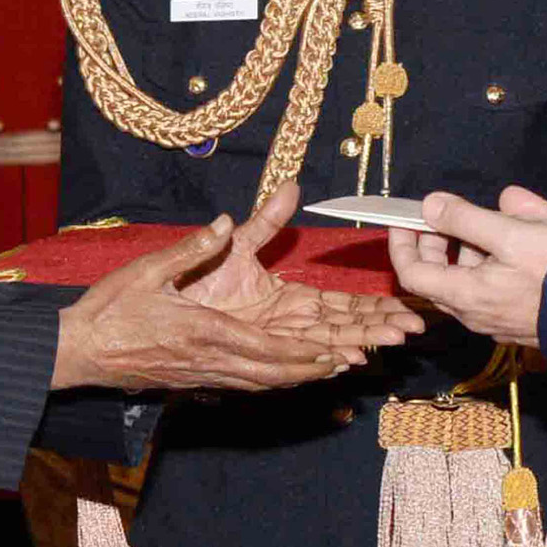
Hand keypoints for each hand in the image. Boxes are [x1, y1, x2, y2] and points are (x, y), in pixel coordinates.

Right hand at [52, 192, 420, 392]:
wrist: (77, 351)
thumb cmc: (110, 308)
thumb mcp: (148, 269)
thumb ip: (192, 247)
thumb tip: (224, 220)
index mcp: (204, 332)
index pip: (266, 347)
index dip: (305, 353)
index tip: (337, 350)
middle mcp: (210, 359)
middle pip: (273, 372)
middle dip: (315, 369)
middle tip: (352, 363)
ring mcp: (202, 374)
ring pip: (261, 382)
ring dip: (298, 377)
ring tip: (332, 370)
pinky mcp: (193, 380)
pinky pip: (242, 383)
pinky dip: (271, 381)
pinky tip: (285, 376)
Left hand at [176, 182, 424, 352]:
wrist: (132, 315)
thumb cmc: (183, 282)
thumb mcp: (234, 245)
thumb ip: (266, 221)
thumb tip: (293, 186)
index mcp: (287, 301)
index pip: (341, 306)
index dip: (373, 307)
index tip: (405, 306)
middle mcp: (283, 326)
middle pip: (341, 328)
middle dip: (378, 327)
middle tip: (415, 327)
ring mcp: (265, 343)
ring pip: (321, 346)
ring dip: (356, 343)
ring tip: (390, 341)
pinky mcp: (245, 354)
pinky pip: (286, 359)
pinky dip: (316, 358)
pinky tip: (343, 359)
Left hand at [386, 186, 546, 347]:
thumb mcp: (512, 234)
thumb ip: (467, 218)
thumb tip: (432, 205)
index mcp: (465, 296)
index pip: (411, 273)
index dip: (401, 244)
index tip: (405, 219)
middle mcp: (474, 315)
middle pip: (437, 277)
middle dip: (434, 243)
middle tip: (443, 216)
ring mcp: (496, 321)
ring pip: (466, 282)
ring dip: (467, 251)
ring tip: (489, 224)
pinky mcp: (517, 321)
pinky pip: (490, 290)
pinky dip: (490, 265)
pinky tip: (513, 246)